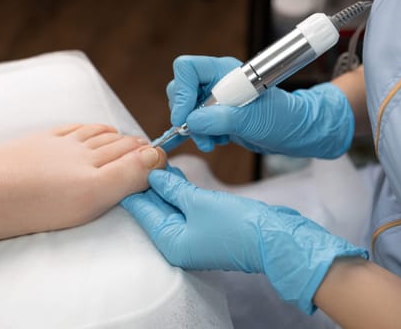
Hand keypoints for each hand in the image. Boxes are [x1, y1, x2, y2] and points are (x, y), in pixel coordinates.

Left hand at [121, 168, 366, 312]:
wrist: (275, 239)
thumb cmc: (237, 226)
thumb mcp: (198, 202)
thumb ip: (172, 188)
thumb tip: (153, 175)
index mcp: (170, 242)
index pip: (142, 211)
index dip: (133, 187)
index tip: (125, 165)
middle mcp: (177, 243)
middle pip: (155, 209)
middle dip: (148, 184)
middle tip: (140, 158)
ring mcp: (192, 237)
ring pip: (170, 207)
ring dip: (165, 186)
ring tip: (156, 162)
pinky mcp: (206, 229)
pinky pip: (185, 208)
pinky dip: (180, 192)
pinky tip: (174, 174)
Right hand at [167, 55, 353, 157]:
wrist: (297, 133)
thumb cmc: (286, 119)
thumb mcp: (256, 120)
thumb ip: (223, 119)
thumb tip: (192, 121)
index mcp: (226, 72)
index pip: (188, 68)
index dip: (180, 92)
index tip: (185, 117)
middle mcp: (218, 82)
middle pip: (180, 88)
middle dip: (186, 114)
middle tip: (200, 134)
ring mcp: (217, 98)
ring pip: (186, 109)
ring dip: (195, 129)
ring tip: (214, 141)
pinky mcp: (217, 115)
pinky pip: (196, 122)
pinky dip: (202, 135)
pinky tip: (219, 140)